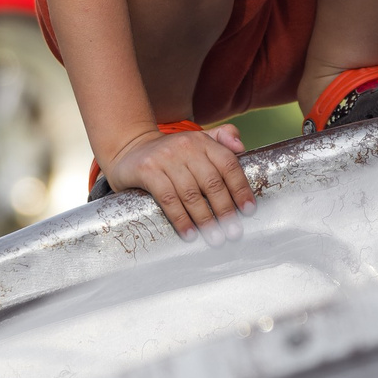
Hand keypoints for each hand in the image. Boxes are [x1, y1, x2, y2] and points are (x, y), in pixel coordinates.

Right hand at [106, 124, 252, 234]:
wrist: (129, 149)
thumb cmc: (171, 154)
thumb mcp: (196, 142)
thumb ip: (222, 140)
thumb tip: (242, 147)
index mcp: (202, 141)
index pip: (228, 164)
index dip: (240, 188)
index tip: (248, 210)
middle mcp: (186, 146)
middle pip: (212, 182)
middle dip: (225, 210)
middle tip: (233, 232)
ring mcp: (165, 158)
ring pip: (191, 193)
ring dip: (205, 219)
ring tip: (215, 237)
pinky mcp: (147, 170)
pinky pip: (168, 198)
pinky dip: (181, 218)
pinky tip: (189, 234)